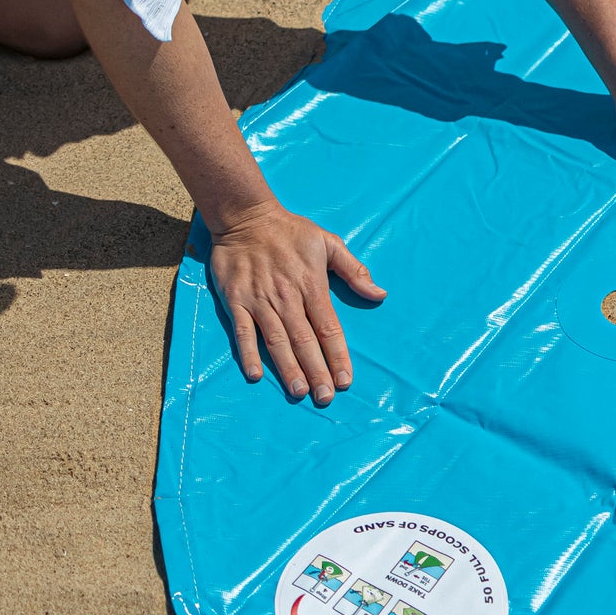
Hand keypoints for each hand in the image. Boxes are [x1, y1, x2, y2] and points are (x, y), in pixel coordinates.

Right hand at [208, 202, 386, 403]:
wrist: (246, 216)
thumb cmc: (290, 231)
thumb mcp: (328, 243)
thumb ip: (354, 270)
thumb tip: (379, 293)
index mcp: (312, 285)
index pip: (329, 328)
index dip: (337, 356)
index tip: (345, 380)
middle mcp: (287, 297)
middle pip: (305, 341)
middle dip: (317, 371)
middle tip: (325, 397)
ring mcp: (260, 301)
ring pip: (277, 341)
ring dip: (288, 368)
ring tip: (299, 392)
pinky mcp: (236, 301)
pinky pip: (243, 332)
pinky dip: (248, 353)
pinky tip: (255, 374)